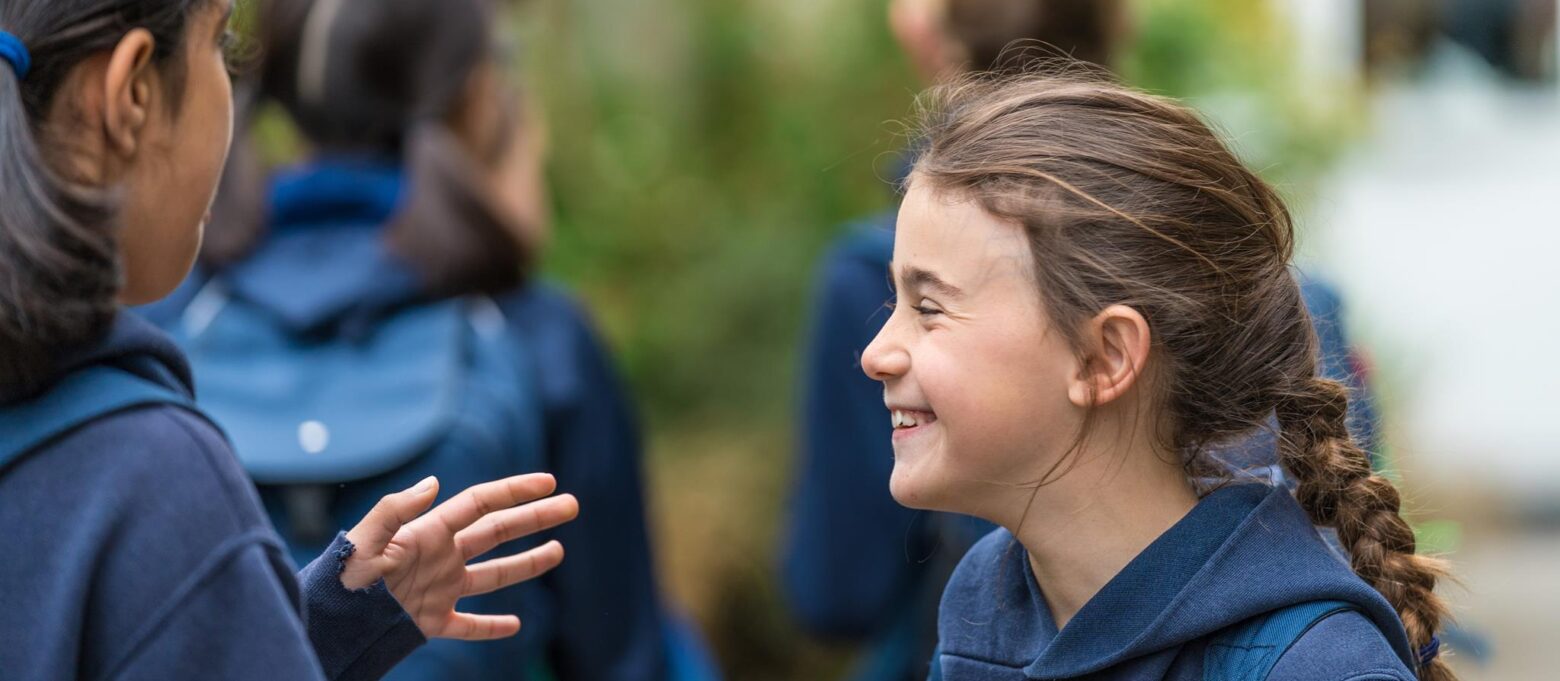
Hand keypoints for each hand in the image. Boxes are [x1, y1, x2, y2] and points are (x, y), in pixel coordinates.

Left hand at [340, 473, 578, 639]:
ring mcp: (440, 590)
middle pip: (498, 532)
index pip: (481, 504)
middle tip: (571, 506)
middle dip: (535, 518)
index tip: (548, 482)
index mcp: (429, 532)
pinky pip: (470, 625)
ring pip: (494, 575)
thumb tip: (435, 483)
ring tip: (558, 551)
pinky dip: (492, 627)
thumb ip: (396, 510)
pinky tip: (516, 625)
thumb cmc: (338, 580)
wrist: (325, 623)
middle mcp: (441, 557)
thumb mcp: (364, 540)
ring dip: (526, 563)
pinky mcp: (432, 622)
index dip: (515, 491)